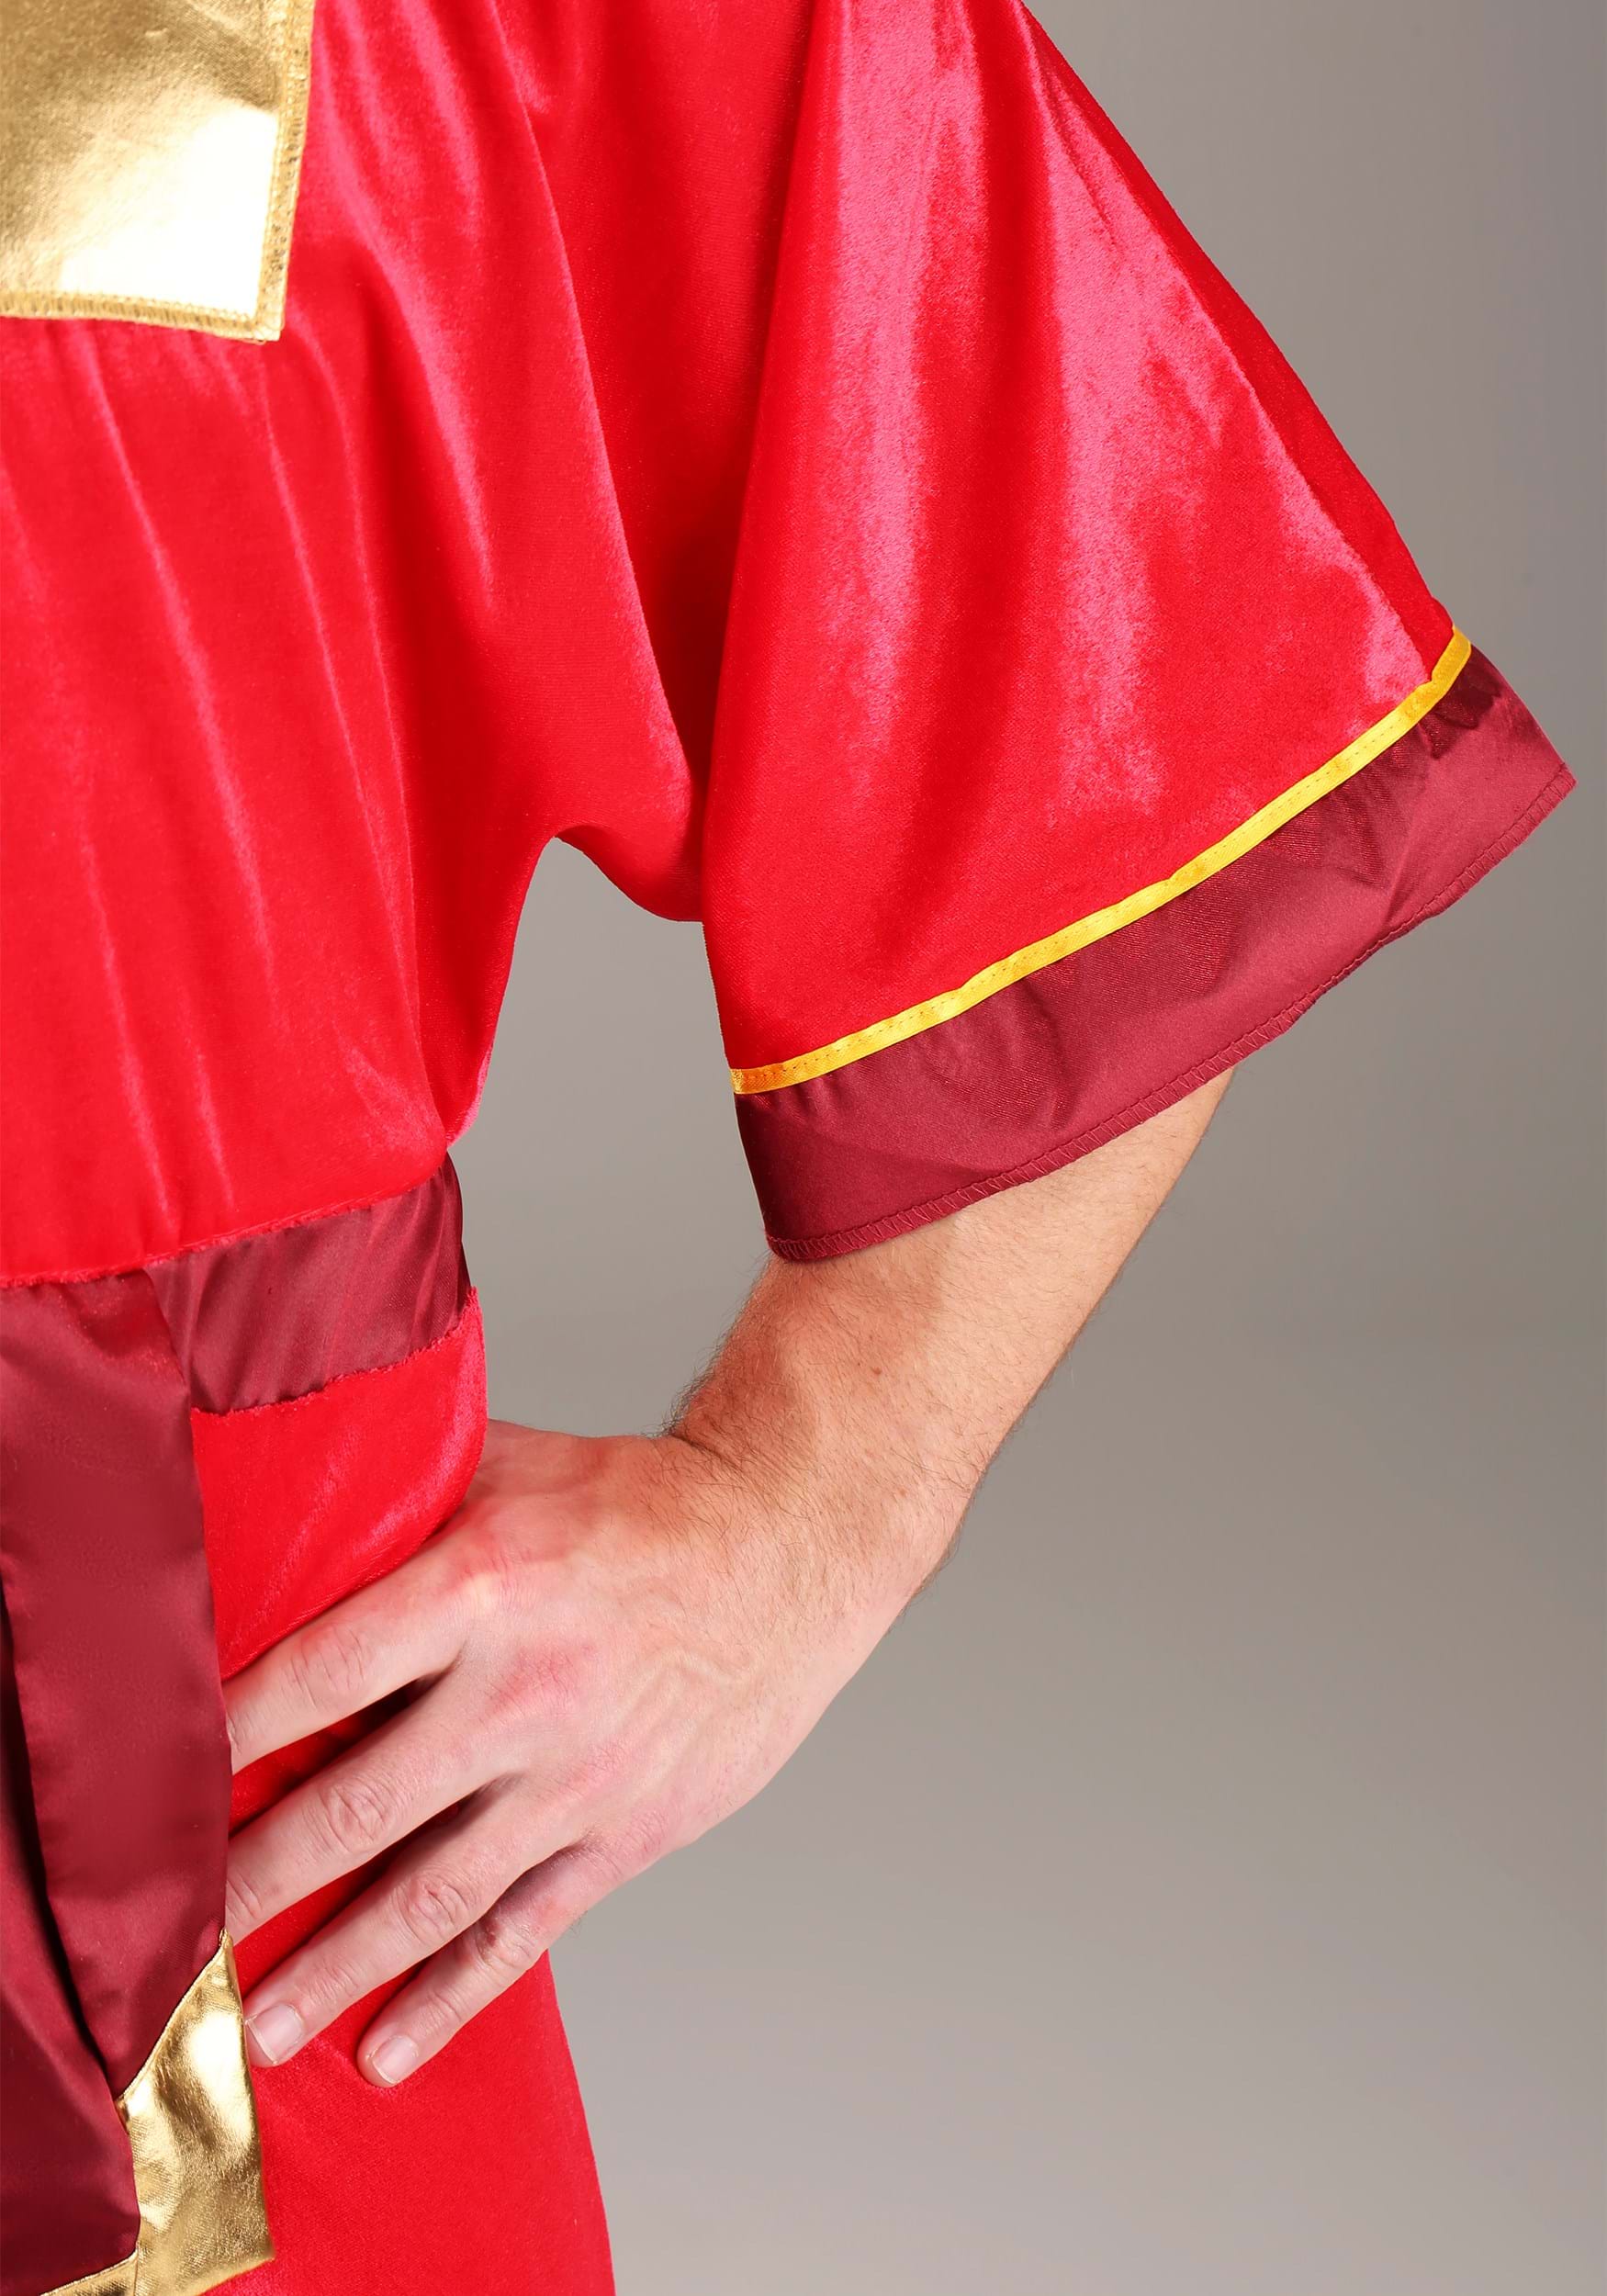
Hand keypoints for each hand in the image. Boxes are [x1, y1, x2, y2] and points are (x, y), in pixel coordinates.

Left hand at [224, 1416, 941, 2085]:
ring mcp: (578, 1775)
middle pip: (356, 1805)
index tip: (156, 1790)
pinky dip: (451, 1996)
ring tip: (259, 2028)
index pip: (317, 1674)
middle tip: (176, 1939)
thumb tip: (281, 1518)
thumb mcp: (511, 1467)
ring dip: (336, 1967)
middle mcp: (523, 1690)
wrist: (788, 1545)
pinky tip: (387, 2048)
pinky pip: (524, 1931)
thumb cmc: (640, 1502)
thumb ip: (400, 1501)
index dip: (225, 1738)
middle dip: (253, 1882)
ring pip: (433, 1892)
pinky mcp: (627, 1831)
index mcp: (481, 1585)